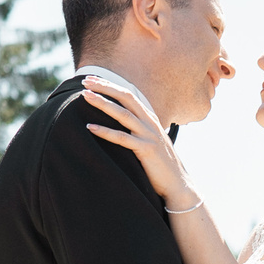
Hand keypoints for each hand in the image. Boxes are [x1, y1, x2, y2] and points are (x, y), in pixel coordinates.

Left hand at [80, 77, 193, 206]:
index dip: (111, 85)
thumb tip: (120, 123)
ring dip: (103, 104)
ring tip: (85, 97)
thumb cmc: (160, 165)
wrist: (178, 184)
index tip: (93, 79)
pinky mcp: (147, 150)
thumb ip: (138, 130)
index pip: (129, 95)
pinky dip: (105, 132)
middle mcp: (150, 123)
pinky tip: (90, 127)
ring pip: (123, 114)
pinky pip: (122, 139)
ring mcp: (149, 136)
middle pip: (126, 98)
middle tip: (86, 81)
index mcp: (150, 119)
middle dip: (105, 87)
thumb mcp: (150, 141)